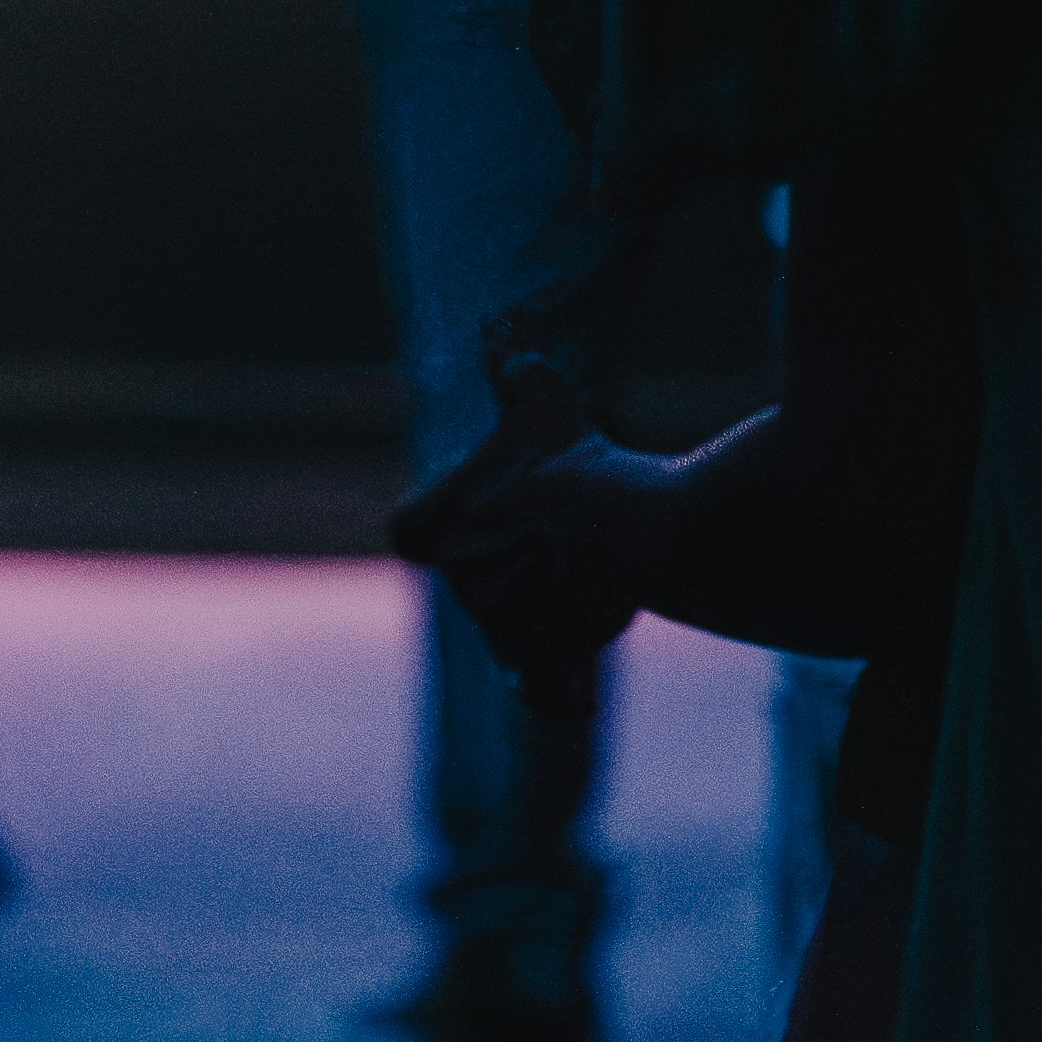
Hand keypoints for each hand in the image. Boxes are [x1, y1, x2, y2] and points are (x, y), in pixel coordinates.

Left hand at [388, 349, 680, 689]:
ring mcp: (500, 631)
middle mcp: (460, 586)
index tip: (474, 499)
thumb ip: (518, 373)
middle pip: (477, 566)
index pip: (409, 528)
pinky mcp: (548, 662)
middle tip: (560, 515)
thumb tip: (506, 346)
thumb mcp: (545, 401)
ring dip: (544, 597)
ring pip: (516, 617)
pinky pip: (544, 693)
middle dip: (513, 546)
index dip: (436, 513)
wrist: (632, 534)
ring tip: (596, 555)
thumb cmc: (576, 465)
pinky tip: (576, 695)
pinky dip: (557, 694)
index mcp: (436, 528)